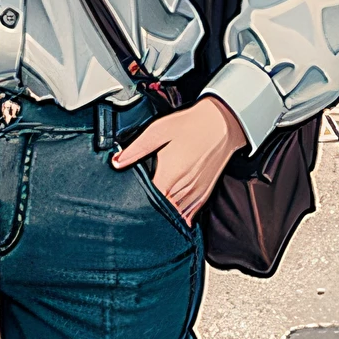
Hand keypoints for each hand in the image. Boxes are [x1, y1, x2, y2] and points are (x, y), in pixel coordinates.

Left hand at [111, 97, 246, 225]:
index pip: (148, 201)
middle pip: (162, 211)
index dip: (137, 202)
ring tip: (154, 210)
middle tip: (139, 209)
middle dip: (150, 210)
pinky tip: (172, 211)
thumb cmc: (190, 125)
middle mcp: (183, 190)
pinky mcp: (205, 193)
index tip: (129, 199)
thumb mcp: (158, 131)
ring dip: (166, 214)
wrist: (222, 123)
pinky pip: (190, 213)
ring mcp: (196, 194)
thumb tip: (116, 162)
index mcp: (168, 177)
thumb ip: (136, 149)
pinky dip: (180, 215)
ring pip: (176, 215)